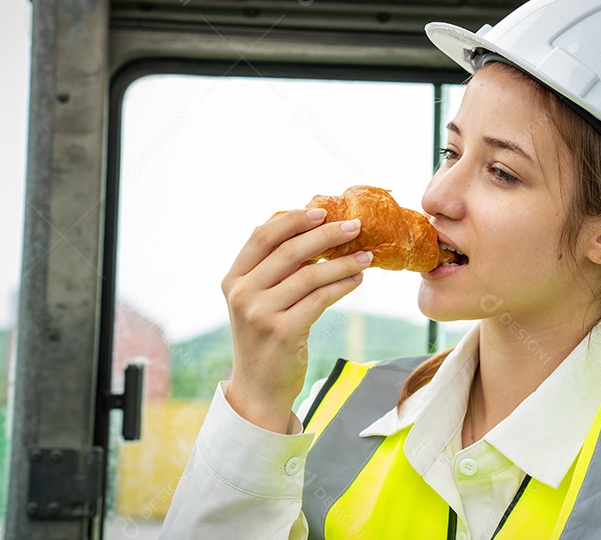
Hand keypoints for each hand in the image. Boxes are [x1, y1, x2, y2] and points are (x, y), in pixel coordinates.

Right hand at [220, 208, 371, 432]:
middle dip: (326, 234)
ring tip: (366, 255)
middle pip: (289, 251)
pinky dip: (343, 285)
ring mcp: (260, 313)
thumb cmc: (265, 339)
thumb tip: (313, 232)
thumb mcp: (258, 301)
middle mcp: (242, 293)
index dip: (293, 219)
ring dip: (343, 261)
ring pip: (310, 274)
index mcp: (234, 279)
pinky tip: (358, 278)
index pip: (262, 236)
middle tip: (355, 226)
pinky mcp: (283, 331)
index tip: (322, 211)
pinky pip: (321, 299)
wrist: (259, 389)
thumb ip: (274, 271)